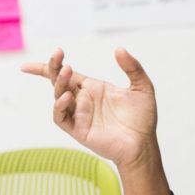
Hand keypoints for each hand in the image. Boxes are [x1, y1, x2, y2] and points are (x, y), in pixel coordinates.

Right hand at [22, 48, 157, 168]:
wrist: (144, 145)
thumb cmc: (142, 119)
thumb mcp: (142, 87)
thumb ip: (133, 67)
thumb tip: (119, 49)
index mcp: (93, 88)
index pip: (67, 73)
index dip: (53, 64)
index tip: (51, 50)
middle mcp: (83, 100)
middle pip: (59, 81)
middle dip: (53, 67)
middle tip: (58, 54)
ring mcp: (79, 115)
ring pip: (58, 96)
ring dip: (59, 83)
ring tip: (67, 71)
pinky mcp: (78, 130)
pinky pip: (61, 117)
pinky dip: (60, 106)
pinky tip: (68, 97)